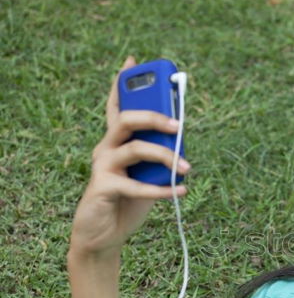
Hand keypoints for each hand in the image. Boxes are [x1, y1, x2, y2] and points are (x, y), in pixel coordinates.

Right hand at [68, 56, 190, 259]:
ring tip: (187, 168)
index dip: (122, 83)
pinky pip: (136, 185)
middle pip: (127, 120)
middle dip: (155, 116)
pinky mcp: (103, 188)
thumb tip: (181, 144)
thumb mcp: (147, 176)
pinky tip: (180, 191)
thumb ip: (159, 158)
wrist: (103, 236)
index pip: (117, 107)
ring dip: (166, 156)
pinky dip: (162, 189)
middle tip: (178, 124)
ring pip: (135, 149)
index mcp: (115, 142)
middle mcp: (105, 149)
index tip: (132, 61)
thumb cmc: (127, 202)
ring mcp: (102, 167)